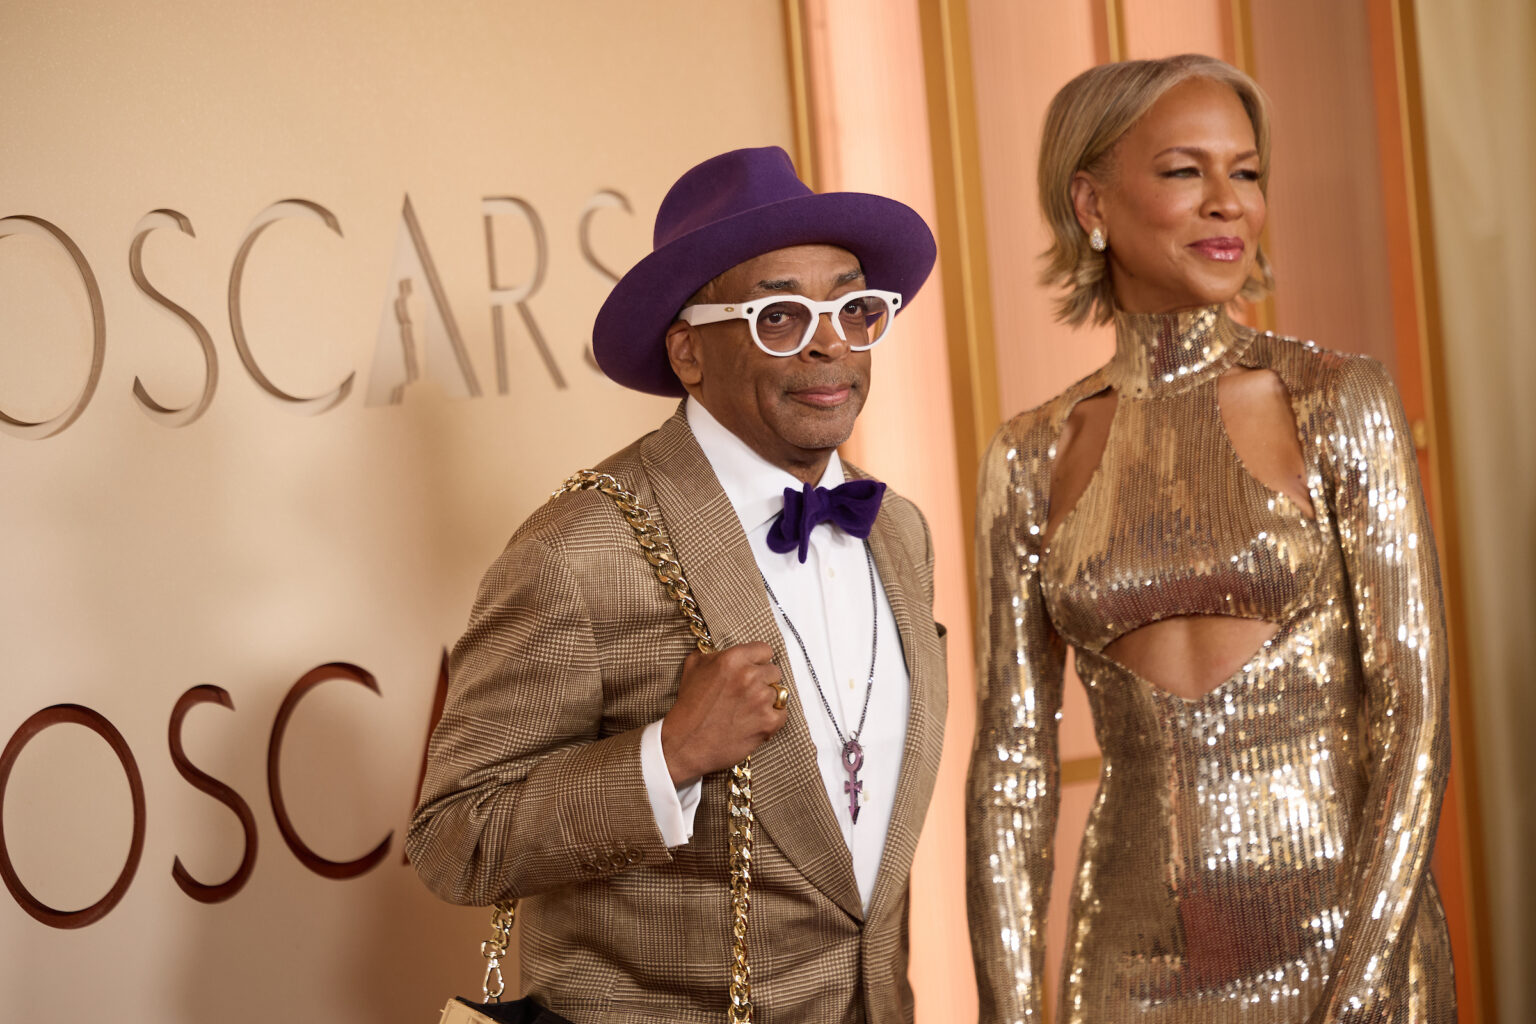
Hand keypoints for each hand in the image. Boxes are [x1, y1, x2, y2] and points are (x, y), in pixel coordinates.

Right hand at [661, 642, 786, 784]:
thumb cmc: (689, 707)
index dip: (758, 661)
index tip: (753, 669)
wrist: (686, 742)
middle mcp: (749, 676)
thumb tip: (722, 650)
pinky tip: (755, 721)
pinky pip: (782, 714)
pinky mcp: (768, 722)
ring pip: (779, 693)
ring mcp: (761, 699)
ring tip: (748, 709)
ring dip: (766, 700)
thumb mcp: (693, 667)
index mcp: (733, 659)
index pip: (765, 650)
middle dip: (763, 680)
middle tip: (748, 693)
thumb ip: (713, 654)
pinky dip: (772, 719)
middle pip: (774, 671)